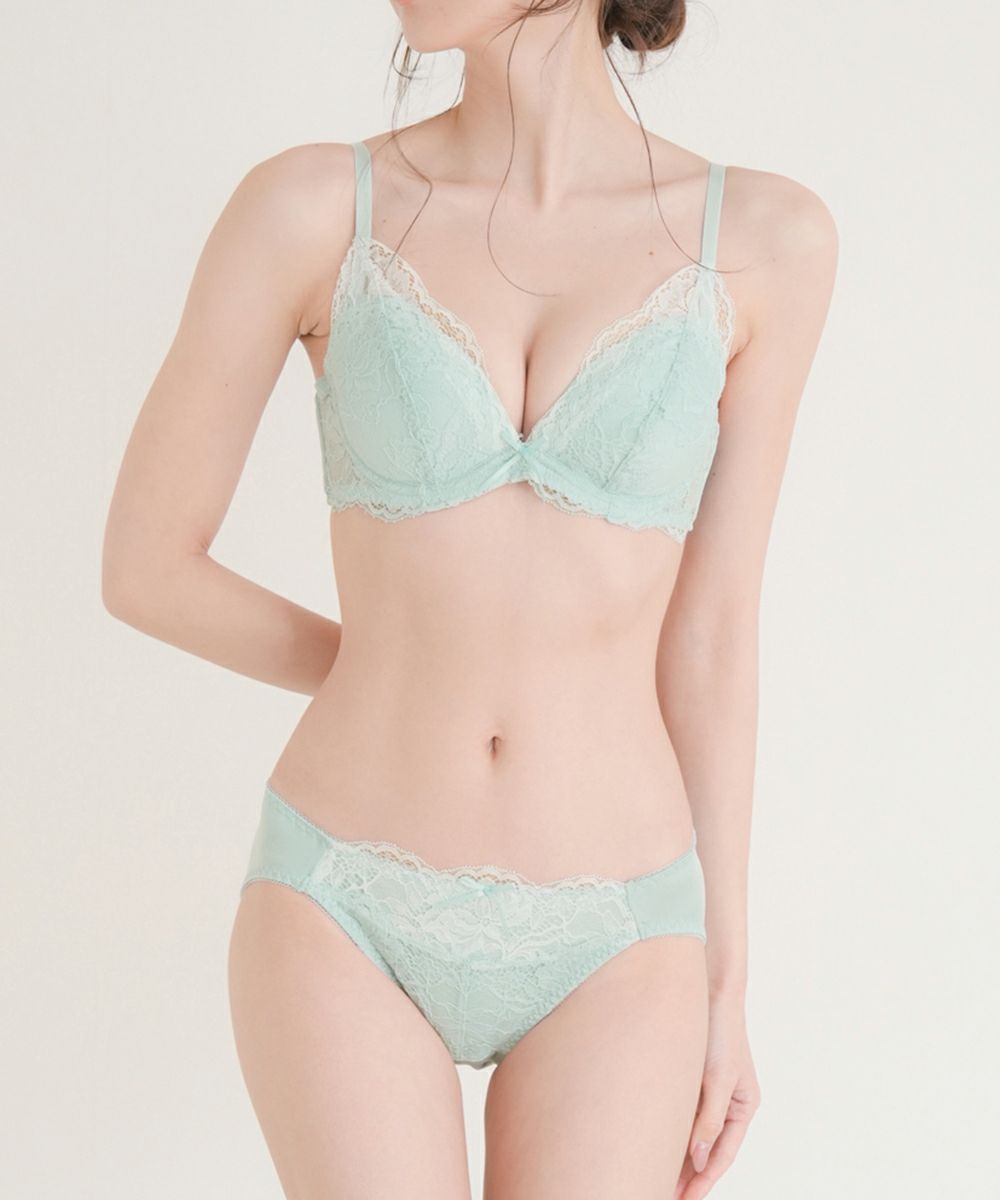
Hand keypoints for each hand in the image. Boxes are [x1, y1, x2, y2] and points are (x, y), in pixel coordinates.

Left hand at [674, 991, 760, 1198]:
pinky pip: (681, 1113)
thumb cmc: (720, 1029)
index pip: (722, 1156)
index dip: (703, 1182)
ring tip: (655, 1176)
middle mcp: (727, 1103)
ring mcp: (708, 1091)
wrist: (707, 986)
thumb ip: (709, 1119)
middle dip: (688, 1175)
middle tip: (663, 1194)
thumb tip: (699, 1159)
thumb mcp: (718, 1078)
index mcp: (743, 1106)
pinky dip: (670, 1131)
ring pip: (692, 1134)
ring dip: (677, 1156)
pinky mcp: (690, 1078)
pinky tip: (652, 1143)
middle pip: (707, 1150)